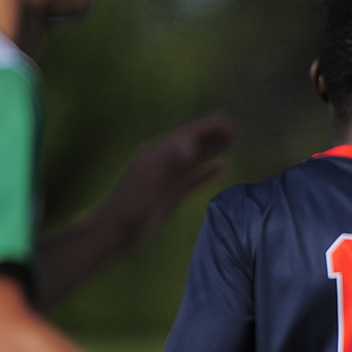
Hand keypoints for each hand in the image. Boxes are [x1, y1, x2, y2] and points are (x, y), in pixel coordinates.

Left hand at [105, 115, 233, 244]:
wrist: (118, 231)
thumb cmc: (131, 205)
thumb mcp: (151, 180)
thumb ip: (170, 160)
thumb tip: (192, 141)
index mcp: (154, 155)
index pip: (184, 136)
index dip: (205, 127)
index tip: (225, 120)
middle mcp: (162, 163)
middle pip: (191, 145)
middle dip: (211, 135)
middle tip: (233, 127)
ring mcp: (167, 179)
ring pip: (194, 160)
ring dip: (212, 149)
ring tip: (231, 140)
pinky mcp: (172, 194)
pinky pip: (195, 179)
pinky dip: (209, 171)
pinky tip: (222, 166)